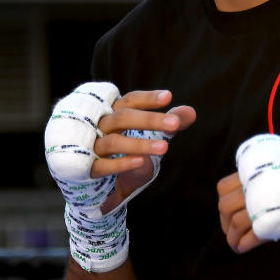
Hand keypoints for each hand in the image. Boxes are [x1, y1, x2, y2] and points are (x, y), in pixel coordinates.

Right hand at [95, 90, 195, 213]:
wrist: (100, 182)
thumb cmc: (126, 149)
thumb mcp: (149, 135)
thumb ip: (168, 122)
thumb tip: (191, 112)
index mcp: (114, 113)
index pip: (129, 101)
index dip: (147, 99)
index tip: (169, 97)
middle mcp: (101, 126)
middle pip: (122, 118)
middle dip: (149, 120)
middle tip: (175, 124)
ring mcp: (92, 146)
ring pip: (114, 142)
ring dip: (140, 144)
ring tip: (165, 147)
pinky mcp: (88, 168)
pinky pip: (103, 165)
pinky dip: (121, 164)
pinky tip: (141, 162)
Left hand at [217, 171, 266, 253]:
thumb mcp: (268, 183)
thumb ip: (250, 192)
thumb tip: (233, 217)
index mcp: (251, 174)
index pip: (223, 188)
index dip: (224, 202)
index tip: (231, 214)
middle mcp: (256, 186)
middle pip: (225, 207)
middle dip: (225, 223)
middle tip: (232, 233)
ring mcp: (265, 202)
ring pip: (236, 222)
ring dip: (233, 238)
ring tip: (236, 244)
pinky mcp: (274, 222)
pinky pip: (252, 236)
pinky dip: (243, 244)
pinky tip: (241, 248)